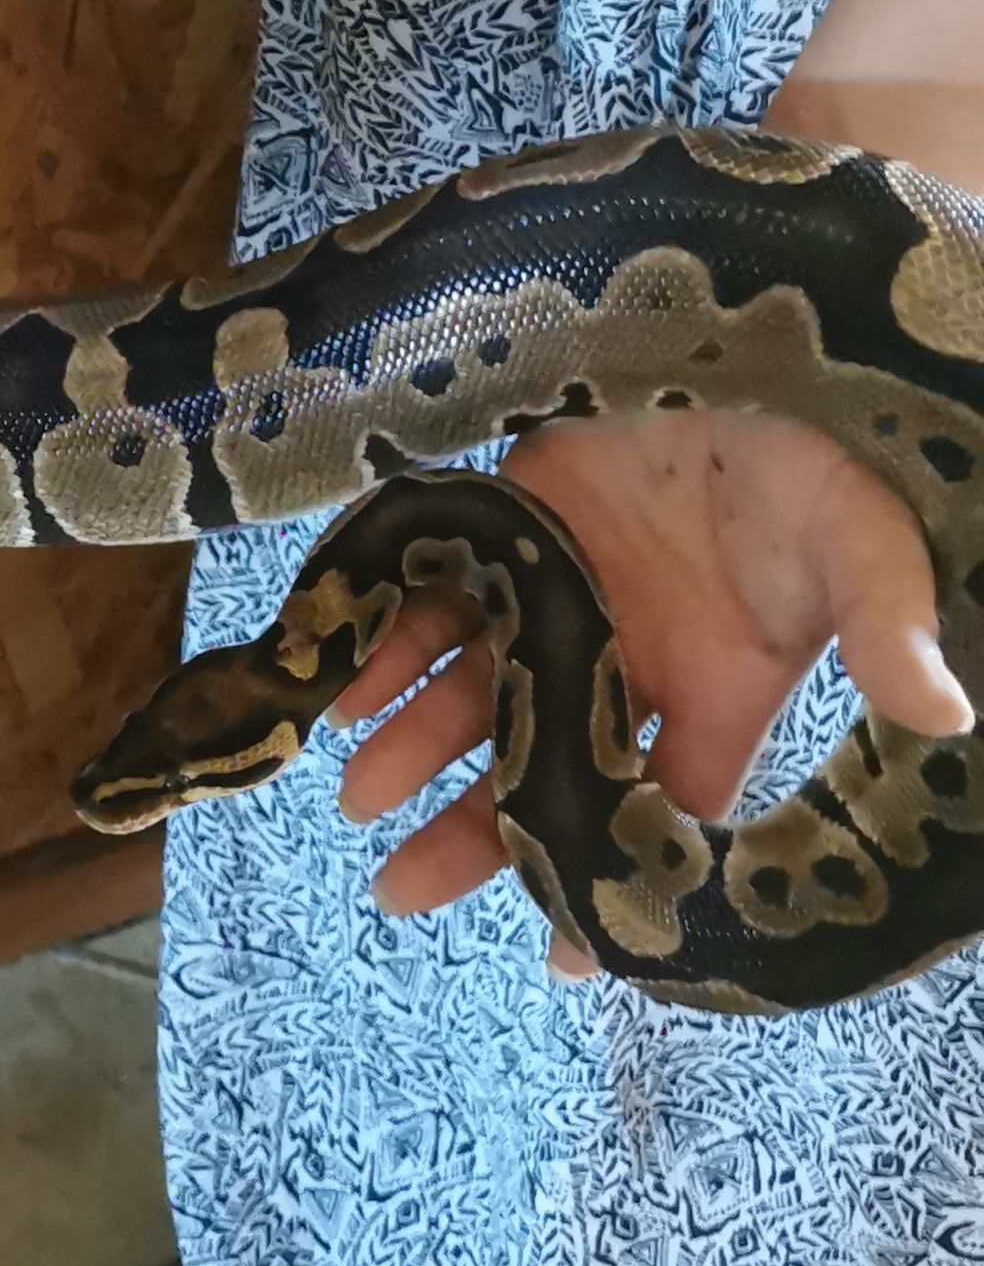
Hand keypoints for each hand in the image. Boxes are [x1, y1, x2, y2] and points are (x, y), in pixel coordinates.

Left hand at [333, 409, 974, 971]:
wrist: (746, 308)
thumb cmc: (820, 436)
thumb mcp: (863, 532)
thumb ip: (887, 625)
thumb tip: (947, 716)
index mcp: (721, 681)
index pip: (666, 808)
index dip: (616, 880)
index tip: (563, 958)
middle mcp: (630, 649)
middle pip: (541, 763)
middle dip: (473, 830)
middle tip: (399, 892)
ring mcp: (562, 584)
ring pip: (475, 687)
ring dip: (412, 742)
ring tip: (355, 797)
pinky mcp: (506, 516)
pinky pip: (434, 597)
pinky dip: (388, 645)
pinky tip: (342, 691)